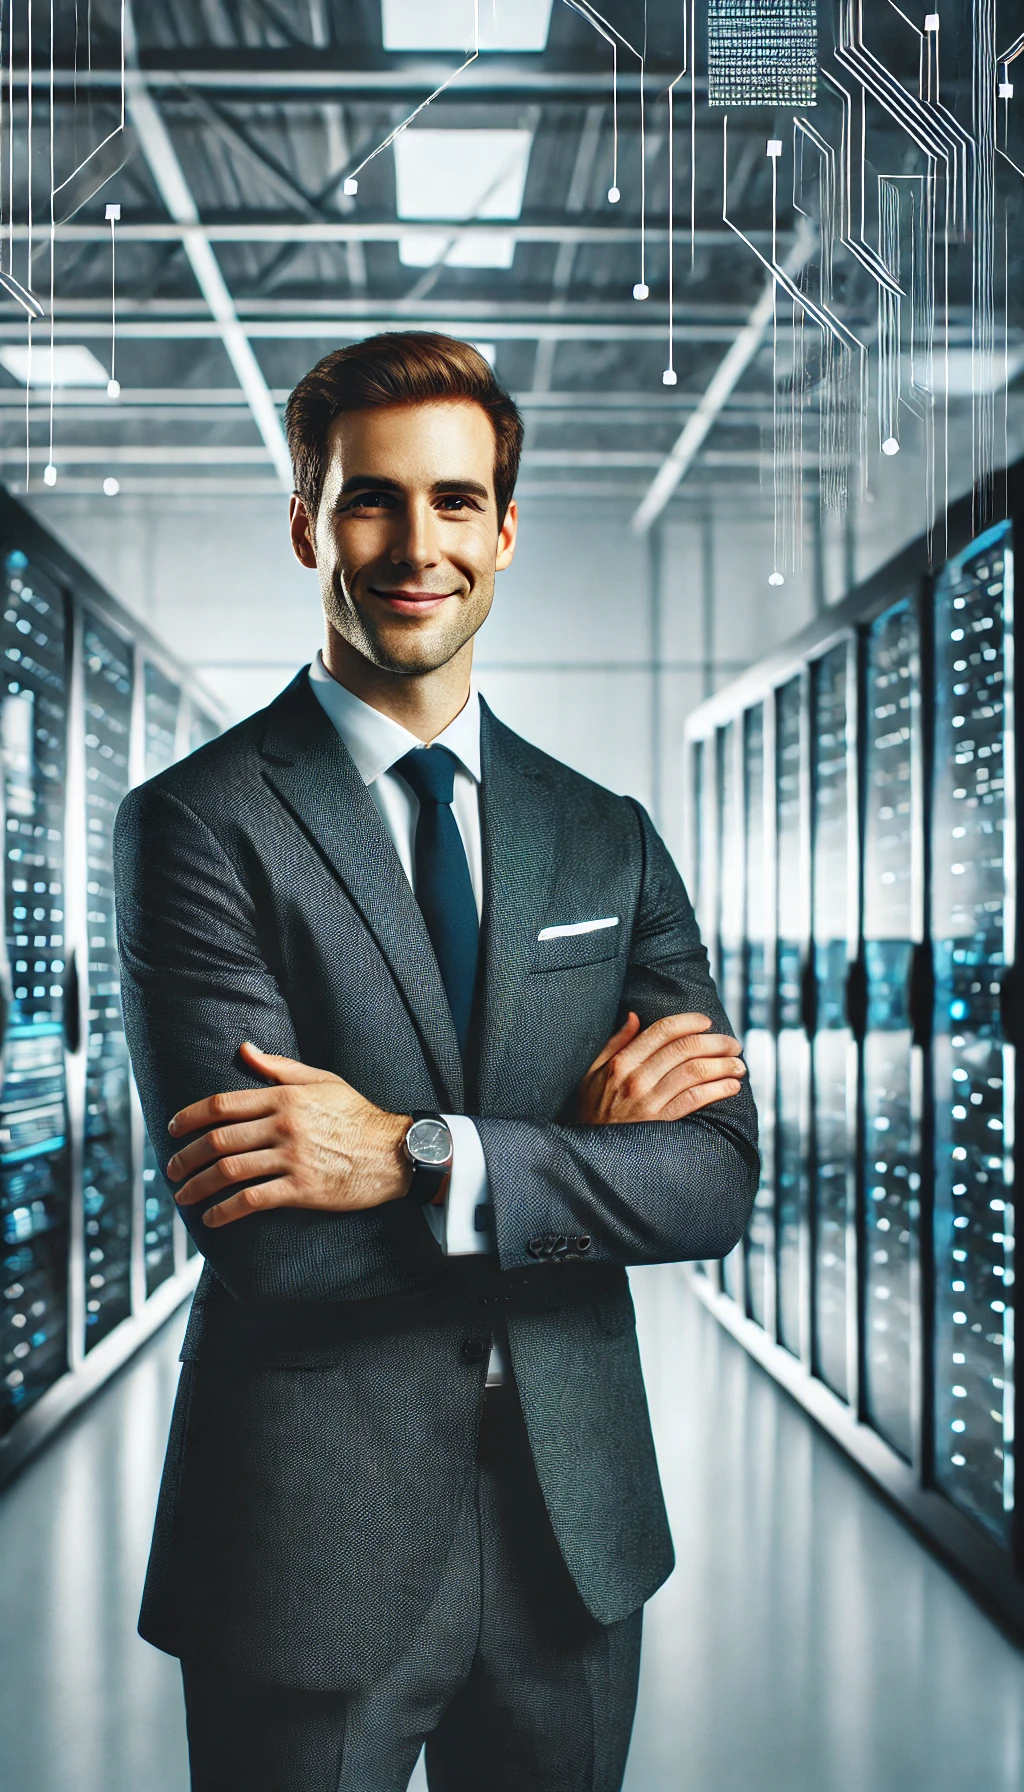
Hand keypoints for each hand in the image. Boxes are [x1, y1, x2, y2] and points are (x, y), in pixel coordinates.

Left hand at [166, 1042, 411, 1227]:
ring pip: (229, 1172)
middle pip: (218, 1141)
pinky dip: (225, 1211)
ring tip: (183, 1195)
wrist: (394, 1152)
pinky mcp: (302, 1190)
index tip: (172, 1129)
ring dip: (198, 1186)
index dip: (189, 1117)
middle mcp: (283, 1126)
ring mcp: (292, 1159)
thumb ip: (278, 1068)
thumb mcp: (321, 1080)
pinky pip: (252, 1200)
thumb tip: (244, 1049)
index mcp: (284, 1097)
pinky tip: (212, 1218)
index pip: (222, 1105)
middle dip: (186, 1157)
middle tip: (171, 1169)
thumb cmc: (358, 1115)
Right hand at [577, 1011, 745, 1124]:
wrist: (591, 1151)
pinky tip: (732, 1086)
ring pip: (695, 1072)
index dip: (690, 1022)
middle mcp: (636, 1078)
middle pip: (685, 1049)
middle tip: (734, 1045)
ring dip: (723, 1065)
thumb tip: (634, 1016)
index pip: (662, 1031)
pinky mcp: (660, 1122)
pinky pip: (695, 1099)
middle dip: (716, 1043)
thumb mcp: (594, 1072)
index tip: (708, 1021)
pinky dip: (718, 1090)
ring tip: (739, 1065)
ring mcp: (649, 1101)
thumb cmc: (593, 1110)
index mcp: (621, 1062)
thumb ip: (615, 1043)